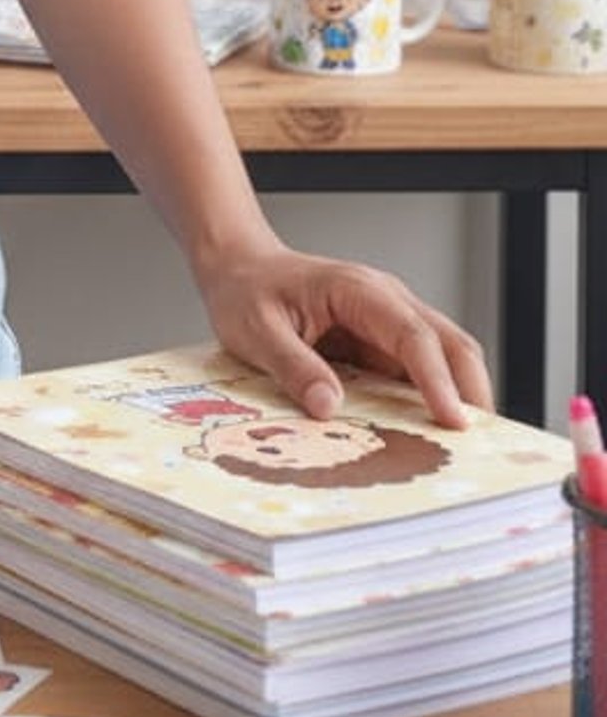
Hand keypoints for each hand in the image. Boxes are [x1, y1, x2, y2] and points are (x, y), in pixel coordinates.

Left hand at [194, 239, 494, 427]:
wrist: (240, 266)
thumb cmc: (246, 290)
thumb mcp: (256, 330)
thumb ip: (293, 367)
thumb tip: (328, 408)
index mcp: (358, 291)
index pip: (413, 335)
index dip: (437, 380)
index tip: (452, 421)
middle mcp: (386, 302)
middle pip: (451, 344)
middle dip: (470, 393)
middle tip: (477, 447)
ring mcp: (390, 321)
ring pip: (445, 358)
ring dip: (457, 398)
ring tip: (460, 450)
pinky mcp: (384, 342)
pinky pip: (419, 372)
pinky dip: (431, 401)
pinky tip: (426, 435)